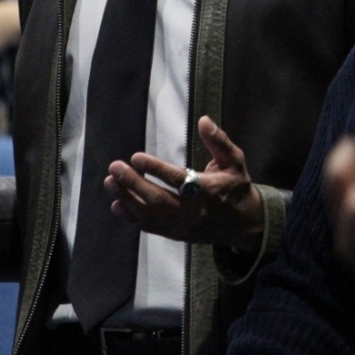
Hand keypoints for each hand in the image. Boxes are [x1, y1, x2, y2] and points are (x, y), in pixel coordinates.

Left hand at [105, 116, 264, 250]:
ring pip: (150, 214)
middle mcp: (193, 211)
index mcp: (208, 191)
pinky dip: (131, 217)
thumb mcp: (235, 162)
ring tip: (110, 182)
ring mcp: (182, 226)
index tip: (136, 157)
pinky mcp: (176, 234)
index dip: (156, 169)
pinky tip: (117, 204)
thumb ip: (219, 141)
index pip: (178, 180)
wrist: (244, 225)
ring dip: (127, 198)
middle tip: (115, 167)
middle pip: (158, 199)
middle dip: (133, 183)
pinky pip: (150, 227)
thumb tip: (204, 120)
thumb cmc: (237, 187)